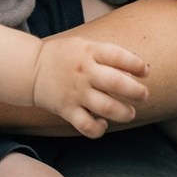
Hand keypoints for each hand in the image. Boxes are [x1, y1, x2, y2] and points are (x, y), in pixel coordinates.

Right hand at [30, 36, 147, 137]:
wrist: (31, 68)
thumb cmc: (66, 56)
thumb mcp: (85, 47)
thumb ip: (108, 57)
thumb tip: (134, 75)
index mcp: (89, 52)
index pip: (118, 55)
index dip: (136, 64)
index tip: (145, 71)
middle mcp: (84, 72)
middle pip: (116, 83)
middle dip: (136, 92)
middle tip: (144, 95)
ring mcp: (75, 92)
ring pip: (106, 107)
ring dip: (124, 113)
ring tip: (130, 113)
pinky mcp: (67, 110)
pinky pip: (86, 126)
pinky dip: (98, 129)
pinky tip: (102, 123)